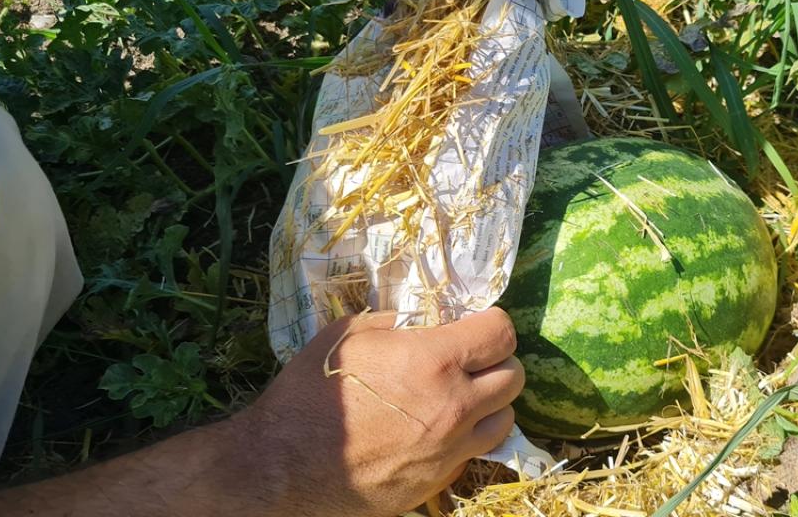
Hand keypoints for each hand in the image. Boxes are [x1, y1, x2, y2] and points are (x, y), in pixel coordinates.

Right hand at [239, 308, 523, 515]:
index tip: (478, 323)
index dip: (493, 323)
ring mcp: (450, 450)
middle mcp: (454, 407)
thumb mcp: (350, 334)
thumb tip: (426, 316)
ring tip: (462, 395)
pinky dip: (467, 437)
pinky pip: (474, 452)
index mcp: (435, 362)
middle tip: (472, 358)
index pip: (502, 334)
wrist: (284, 466)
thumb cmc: (310, 392)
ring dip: (491, 403)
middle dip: (497, 361)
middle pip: (514, 377)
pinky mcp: (438, 481)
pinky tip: (438, 429)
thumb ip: (398, 321)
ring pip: (505, 419)